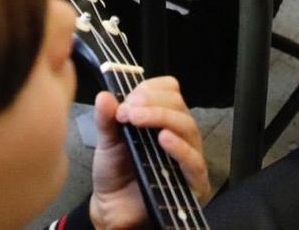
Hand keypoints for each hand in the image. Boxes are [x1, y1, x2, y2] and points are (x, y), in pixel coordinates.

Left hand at [88, 78, 210, 229]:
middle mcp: (179, 133)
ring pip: (188, 127)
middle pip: (179, 106)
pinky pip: (194, 161)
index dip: (150, 90)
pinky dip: (180, 148)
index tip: (128, 100)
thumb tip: (104, 95)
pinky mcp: (193, 182)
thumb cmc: (115, 172)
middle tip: (129, 110)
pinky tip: (163, 139)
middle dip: (153, 102)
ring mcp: (188, 156)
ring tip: (139, 118)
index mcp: (163, 118)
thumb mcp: (107, 141)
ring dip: (163, 118)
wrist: (113, 208)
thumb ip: (106, 119)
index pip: (169, 91)